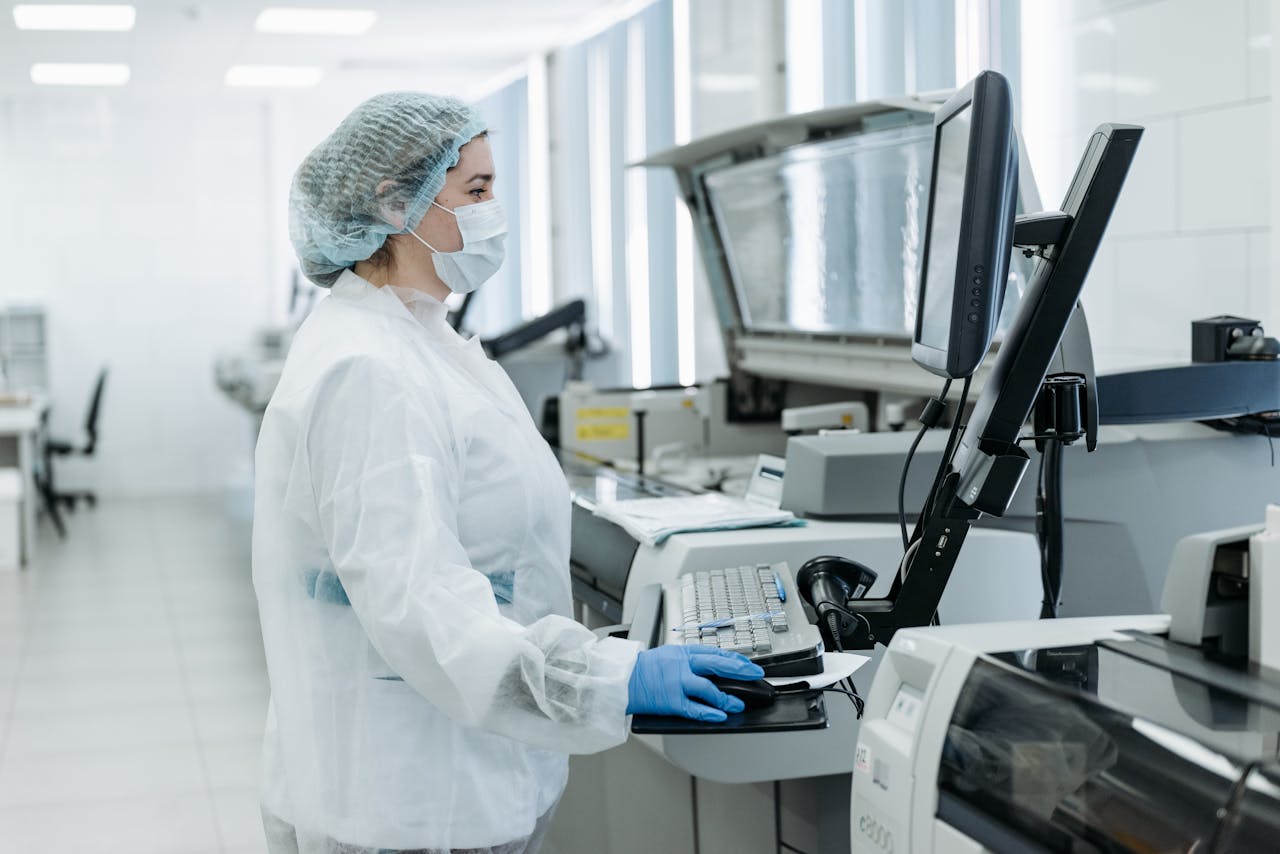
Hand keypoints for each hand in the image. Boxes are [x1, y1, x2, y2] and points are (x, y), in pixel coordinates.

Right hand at [626, 645, 764, 721]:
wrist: (621, 679)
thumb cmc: (642, 669)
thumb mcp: (668, 655)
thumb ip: (689, 660)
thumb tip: (712, 668)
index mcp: (682, 652)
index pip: (716, 653)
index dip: (736, 659)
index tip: (751, 665)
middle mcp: (682, 665)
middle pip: (718, 665)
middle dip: (741, 670)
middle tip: (756, 676)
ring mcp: (677, 683)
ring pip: (709, 689)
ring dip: (727, 698)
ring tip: (738, 704)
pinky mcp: (671, 701)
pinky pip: (695, 709)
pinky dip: (709, 713)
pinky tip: (720, 716)